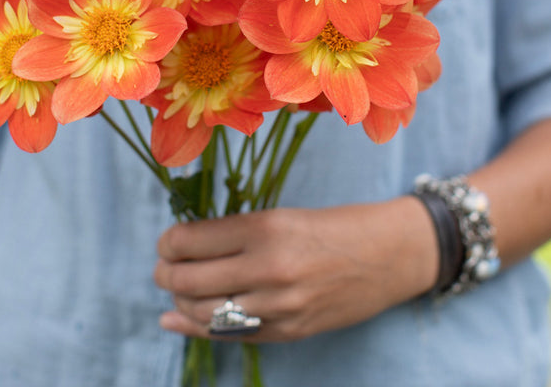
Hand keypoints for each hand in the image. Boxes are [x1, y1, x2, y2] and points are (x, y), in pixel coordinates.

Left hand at [154, 197, 436, 341]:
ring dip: (179, 300)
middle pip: (190, 279)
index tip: (167, 241)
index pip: (193, 240)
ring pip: (204, 311)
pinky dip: (194, 328)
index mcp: (267, 228)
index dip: (169, 242)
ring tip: (174, 288)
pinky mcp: (288, 332)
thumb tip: (187, 243)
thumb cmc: (335, 226)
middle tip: (162, 265)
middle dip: (165, 273)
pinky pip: (228, 335)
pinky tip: (174, 319)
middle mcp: (269, 268)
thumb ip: (238, 232)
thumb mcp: (284, 215)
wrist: (388, 256)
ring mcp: (278, 306)